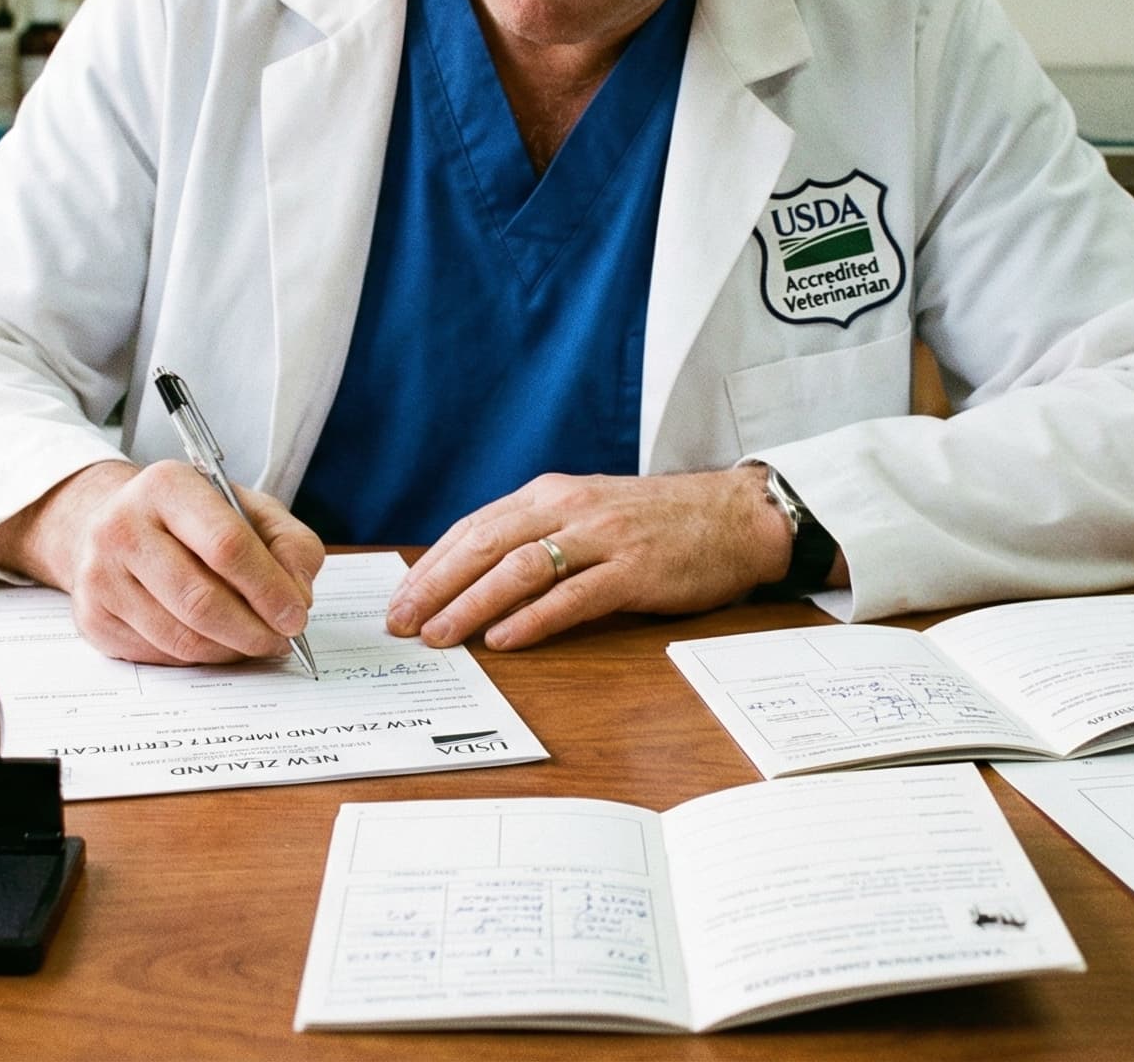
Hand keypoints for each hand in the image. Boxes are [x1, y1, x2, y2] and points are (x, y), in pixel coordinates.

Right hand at [0, 459, 325, 665]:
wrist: (117, 524)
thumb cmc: (193, 520)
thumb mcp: (250, 510)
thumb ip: (290, 545)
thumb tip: (297, 597)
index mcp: (166, 486)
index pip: (226, 545)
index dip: (269, 588)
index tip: (296, 615)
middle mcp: (122, 527)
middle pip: (201, 600)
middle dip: (253, 630)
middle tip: (280, 640)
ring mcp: (100, 575)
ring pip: (181, 637)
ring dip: (230, 650)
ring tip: (254, 641)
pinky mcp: (93, 617)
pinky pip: (160, 655)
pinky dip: (199, 657)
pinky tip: (215, 641)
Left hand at [385, 467, 793, 651]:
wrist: (734, 516)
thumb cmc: (657, 522)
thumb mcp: (587, 513)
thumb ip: (537, 536)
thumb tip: (475, 578)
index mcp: (551, 494)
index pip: (475, 528)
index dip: (432, 566)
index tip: (399, 600)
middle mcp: (570, 508)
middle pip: (487, 545)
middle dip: (436, 586)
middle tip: (401, 623)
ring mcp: (604, 537)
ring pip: (522, 568)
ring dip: (473, 604)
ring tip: (440, 635)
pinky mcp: (636, 570)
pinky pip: (575, 595)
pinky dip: (535, 618)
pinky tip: (505, 639)